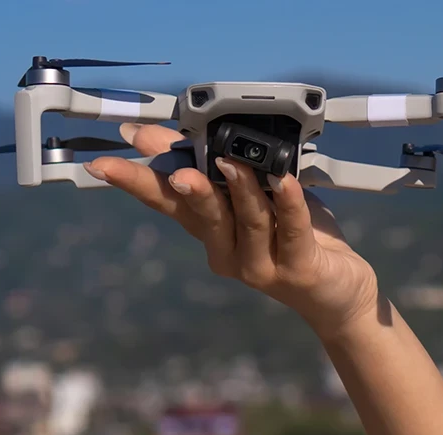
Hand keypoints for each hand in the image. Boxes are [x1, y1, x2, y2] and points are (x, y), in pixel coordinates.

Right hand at [86, 123, 380, 335]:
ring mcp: (261, 265)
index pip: (167, 202)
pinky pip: (292, 230)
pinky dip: (289, 203)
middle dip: (187, 189)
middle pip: (201, 214)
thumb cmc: (294, 237)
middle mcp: (228, 252)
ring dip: (242, 189)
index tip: (104, 164)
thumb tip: (167, 133)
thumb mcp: (253, 199)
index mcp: (211, 231)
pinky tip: (286, 181)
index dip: (136, 182)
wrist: (338, 293)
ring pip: (247, 220)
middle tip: (179, 170)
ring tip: (236, 160)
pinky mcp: (299, 269)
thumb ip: (218, 168)